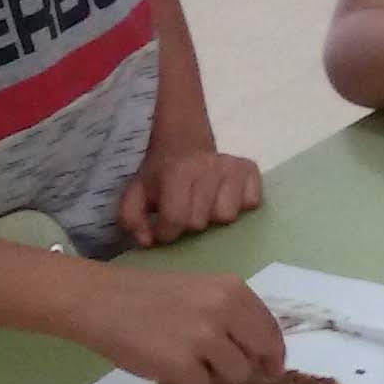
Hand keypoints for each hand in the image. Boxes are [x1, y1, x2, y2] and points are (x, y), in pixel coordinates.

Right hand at [64, 268, 286, 383]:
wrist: (100, 301)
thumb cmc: (150, 298)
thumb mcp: (202, 292)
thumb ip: (233, 317)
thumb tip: (261, 356)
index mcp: (233, 290)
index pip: (270, 330)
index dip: (273, 353)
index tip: (272, 367)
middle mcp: (225, 311)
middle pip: (260, 357)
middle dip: (250, 368)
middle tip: (231, 373)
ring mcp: (205, 339)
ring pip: (235, 376)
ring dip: (216, 376)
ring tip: (188, 361)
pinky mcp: (182, 366)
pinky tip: (168, 366)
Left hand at [118, 147, 263, 248]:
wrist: (183, 143)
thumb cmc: (159, 175)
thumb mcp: (135, 194)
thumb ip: (132, 220)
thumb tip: (148, 241)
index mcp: (177, 172)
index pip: (176, 219)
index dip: (166, 233)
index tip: (163, 229)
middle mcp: (208, 167)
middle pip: (201, 222)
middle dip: (189, 224)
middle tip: (184, 213)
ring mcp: (232, 168)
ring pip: (228, 216)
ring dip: (214, 217)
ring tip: (206, 206)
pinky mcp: (250, 170)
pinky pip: (252, 202)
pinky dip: (240, 205)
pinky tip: (225, 197)